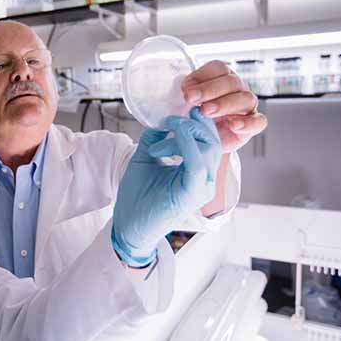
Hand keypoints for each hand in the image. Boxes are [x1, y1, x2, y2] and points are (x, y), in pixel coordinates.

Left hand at [112, 107, 220, 266]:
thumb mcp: (145, 159)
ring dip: (184, 132)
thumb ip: (154, 138)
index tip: (175, 113)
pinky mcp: (191, 193)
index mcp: (198, 172)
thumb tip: (160, 118)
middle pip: (213, 140)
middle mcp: (205, 180)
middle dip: (192, 123)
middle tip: (169, 120)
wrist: (128, 227)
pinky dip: (184, 144)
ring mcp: (201, 187)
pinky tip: (166, 140)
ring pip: (208, 148)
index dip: (196, 121)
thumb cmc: (138, 198)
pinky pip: (196, 163)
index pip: (210, 140)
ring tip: (161, 135)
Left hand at [181, 60, 267, 153]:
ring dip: (224, 104)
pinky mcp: (253, 125)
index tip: (185, 89)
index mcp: (221, 77)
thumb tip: (178, 95)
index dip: (201, 76)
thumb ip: (185, 98)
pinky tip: (233, 125)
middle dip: (209, 90)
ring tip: (206, 112)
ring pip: (245, 98)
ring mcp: (247, 106)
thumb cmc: (195, 117)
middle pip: (231, 82)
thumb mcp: (186, 105)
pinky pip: (258, 121)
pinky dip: (247, 123)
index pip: (218, 68)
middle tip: (191, 99)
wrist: (204, 141)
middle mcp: (237, 88)